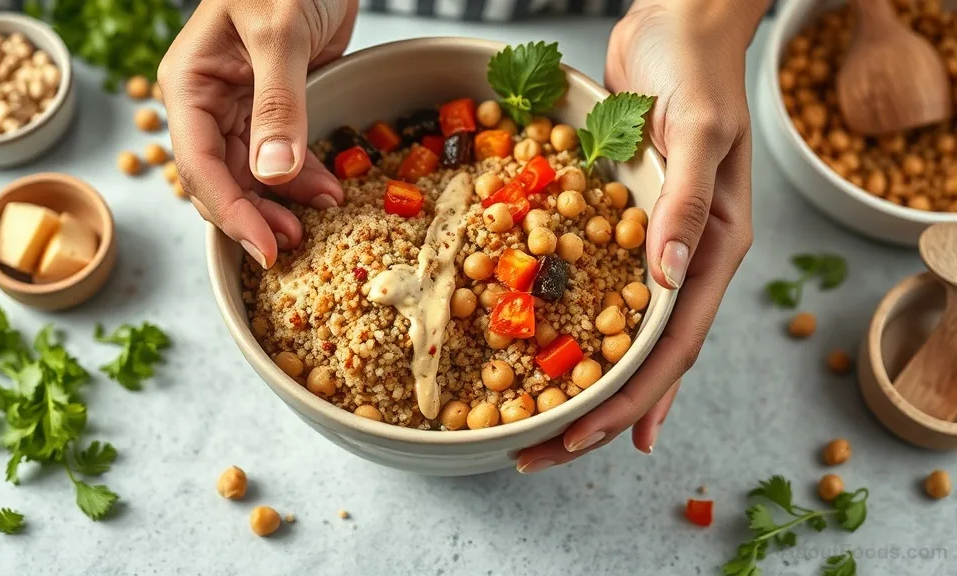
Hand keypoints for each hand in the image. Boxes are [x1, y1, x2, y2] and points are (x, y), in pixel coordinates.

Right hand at [158, 0, 357, 267]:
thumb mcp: (280, 33)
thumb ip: (277, 103)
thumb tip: (274, 173)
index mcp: (191, 84)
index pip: (199, 165)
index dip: (230, 212)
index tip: (263, 249)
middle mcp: (210, 102)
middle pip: (222, 179)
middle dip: (256, 215)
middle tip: (295, 243)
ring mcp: (242, 107)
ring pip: (254, 175)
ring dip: (285, 203)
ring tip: (321, 218)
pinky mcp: (276, 108)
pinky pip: (283, 157)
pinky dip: (305, 178)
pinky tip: (331, 191)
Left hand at [517, 1, 758, 471]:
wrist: (676, 24)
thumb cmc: (696, 70)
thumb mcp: (698, 131)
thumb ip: (689, 202)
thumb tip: (671, 280)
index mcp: (715, 250)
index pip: (674, 346)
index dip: (634, 399)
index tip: (590, 438)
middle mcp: (686, 259)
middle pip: (644, 358)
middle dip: (598, 412)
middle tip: (544, 454)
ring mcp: (653, 245)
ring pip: (619, 334)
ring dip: (584, 383)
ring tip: (543, 427)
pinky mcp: (621, 223)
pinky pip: (595, 287)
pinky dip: (574, 326)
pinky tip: (549, 352)